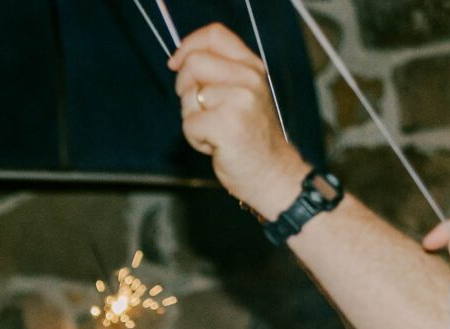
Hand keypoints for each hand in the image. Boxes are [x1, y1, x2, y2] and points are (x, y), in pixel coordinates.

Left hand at [170, 25, 311, 219]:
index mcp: (251, 67)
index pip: (215, 35)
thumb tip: (181, 60)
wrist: (271, 172)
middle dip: (184, 88)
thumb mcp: (242, 94)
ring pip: (188, 97)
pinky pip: (189, 124)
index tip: (177, 63)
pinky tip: (215, 145)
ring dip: (192, 119)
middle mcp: (248, 78)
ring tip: (215, 131)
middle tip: (200, 109)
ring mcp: (239, 100)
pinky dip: (195, 139)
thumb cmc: (250, 137)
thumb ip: (219, 73)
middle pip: (193, 63)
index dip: (188, 46)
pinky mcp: (227, 124)